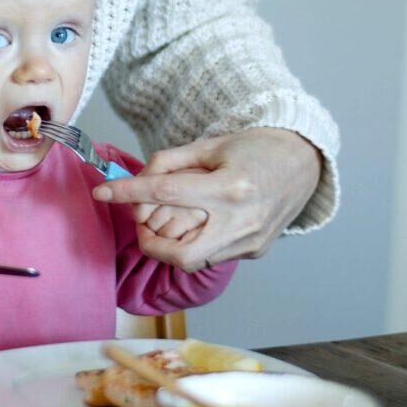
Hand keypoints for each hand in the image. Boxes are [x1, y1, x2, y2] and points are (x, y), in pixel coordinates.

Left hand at [94, 128, 321, 271]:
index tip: (102, 193)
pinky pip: (213, 255)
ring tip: (166, 222)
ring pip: (194, 260)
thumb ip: (169, 163)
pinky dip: (196, 243)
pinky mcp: (256, 251)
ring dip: (171, 245)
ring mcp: (251, 241)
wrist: (304, 161)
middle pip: (179, 253)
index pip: (164, 193)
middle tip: (140, 224)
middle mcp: (241, 220)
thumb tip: (136, 181)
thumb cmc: (255, 147)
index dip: (127, 193)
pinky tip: (198, 223)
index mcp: (229, 188)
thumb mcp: (210, 145)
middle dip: (150, 243)